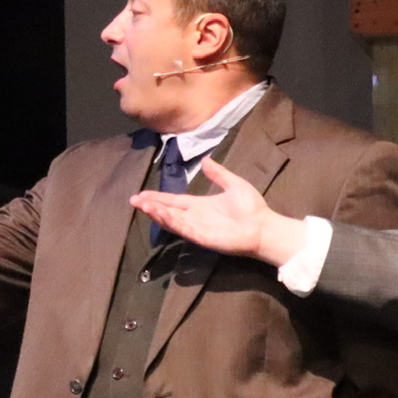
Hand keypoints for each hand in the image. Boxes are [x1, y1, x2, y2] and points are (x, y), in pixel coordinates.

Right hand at [128, 157, 308, 265]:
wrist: (264, 226)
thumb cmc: (252, 208)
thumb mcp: (234, 184)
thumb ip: (218, 174)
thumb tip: (205, 160)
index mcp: (200, 205)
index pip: (174, 201)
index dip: (158, 197)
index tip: (142, 194)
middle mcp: (194, 217)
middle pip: (167, 211)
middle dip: (150, 206)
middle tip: (133, 200)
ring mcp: (197, 228)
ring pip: (171, 220)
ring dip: (156, 213)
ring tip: (142, 205)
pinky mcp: (201, 237)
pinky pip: (182, 228)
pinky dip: (169, 221)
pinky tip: (159, 213)